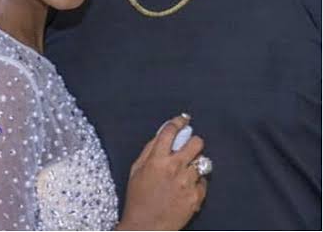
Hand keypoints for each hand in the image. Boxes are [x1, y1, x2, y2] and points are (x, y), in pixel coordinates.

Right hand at [116, 115, 206, 230]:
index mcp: (157, 159)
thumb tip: (163, 133)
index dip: (179, 121)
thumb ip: (150, 149)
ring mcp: (187, 183)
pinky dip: (198, 181)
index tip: (184, 119)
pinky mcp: (196, 198)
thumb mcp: (137, 168)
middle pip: (196, 143)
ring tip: (188, 169)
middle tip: (189, 147)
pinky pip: (204, 181)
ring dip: (195, 163)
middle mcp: (174, 168)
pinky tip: (188, 186)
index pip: (171, 131)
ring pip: (203, 162)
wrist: (145, 226)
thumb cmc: (137, 196)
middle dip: (194, 141)